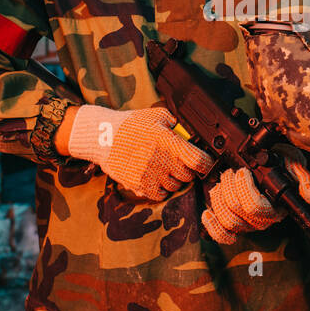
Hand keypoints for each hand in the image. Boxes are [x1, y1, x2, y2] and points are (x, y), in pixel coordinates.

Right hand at [63, 105, 211, 200]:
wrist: (103, 137)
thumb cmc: (131, 125)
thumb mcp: (157, 115)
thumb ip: (177, 124)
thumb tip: (191, 135)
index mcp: (167, 140)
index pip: (197, 160)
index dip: (206, 163)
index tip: (206, 163)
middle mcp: (159, 159)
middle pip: (187, 175)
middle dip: (186, 169)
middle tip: (177, 162)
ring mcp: (149, 174)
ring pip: (175, 186)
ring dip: (173, 179)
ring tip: (162, 167)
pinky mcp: (139, 186)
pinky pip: (161, 194)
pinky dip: (161, 189)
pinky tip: (154, 177)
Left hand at [202, 145, 309, 243]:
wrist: (267, 164)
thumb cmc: (281, 163)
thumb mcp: (293, 160)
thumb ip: (303, 176)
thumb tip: (309, 196)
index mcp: (276, 207)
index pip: (256, 207)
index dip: (244, 189)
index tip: (243, 171)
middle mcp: (262, 219)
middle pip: (237, 212)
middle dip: (230, 187)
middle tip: (233, 171)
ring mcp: (247, 224)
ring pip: (227, 220)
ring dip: (219, 197)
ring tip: (225, 180)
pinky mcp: (232, 226)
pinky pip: (221, 235)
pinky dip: (212, 225)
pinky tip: (207, 213)